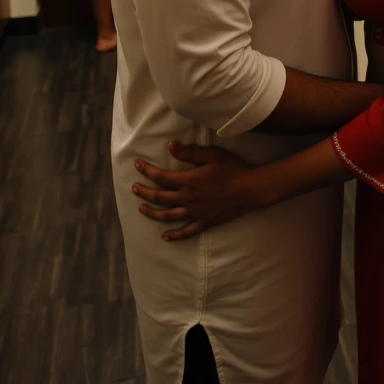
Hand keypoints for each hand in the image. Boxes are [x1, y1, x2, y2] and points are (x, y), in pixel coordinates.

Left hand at [132, 142, 255, 240]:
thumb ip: (190, 151)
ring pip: (168, 216)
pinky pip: (185, 232)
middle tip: (134, 188)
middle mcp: (188, 199)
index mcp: (189, 180)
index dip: (147, 171)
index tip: (137, 165)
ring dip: (152, 213)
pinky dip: (173, 235)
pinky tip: (164, 236)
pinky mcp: (204, 222)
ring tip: (141, 209)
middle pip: (159, 197)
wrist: (250, 189)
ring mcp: (195, 213)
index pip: (161, 177)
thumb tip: (170, 146)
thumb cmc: (232, 169)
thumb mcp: (212, 154)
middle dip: (144, 192)